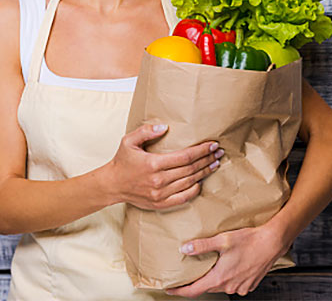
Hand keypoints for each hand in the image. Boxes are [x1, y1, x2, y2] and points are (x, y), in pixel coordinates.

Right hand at [107, 123, 223, 209]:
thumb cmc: (122, 161)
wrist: (112, 185)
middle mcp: (158, 180)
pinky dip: (195, 190)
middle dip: (207, 159)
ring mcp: (160, 194)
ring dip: (205, 173)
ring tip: (215, 163)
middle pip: (191, 169)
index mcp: (153, 164)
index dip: (201, 150)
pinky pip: (183, 198)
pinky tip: (201, 181)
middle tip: (219, 152)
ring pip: (189, 182)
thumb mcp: (128, 141)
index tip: (212, 144)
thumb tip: (164, 127)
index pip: (185, 157)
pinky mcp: (160, 203)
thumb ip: (145, 131)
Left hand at [165, 224, 288, 297]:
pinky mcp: (249, 285)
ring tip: (212, 266)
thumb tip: (184, 249)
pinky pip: (233, 285)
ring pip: (221, 286)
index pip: (193, 290)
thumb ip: (202, 246)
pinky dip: (228, 278)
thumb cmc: (250, 240)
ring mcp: (240, 287)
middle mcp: (229, 286)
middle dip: (198, 281)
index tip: (170, 288)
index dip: (180, 290)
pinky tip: (230, 266)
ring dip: (215, 278)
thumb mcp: (223, 240)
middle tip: (190, 272)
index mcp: (219, 278)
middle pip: (207, 287)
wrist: (273, 242)